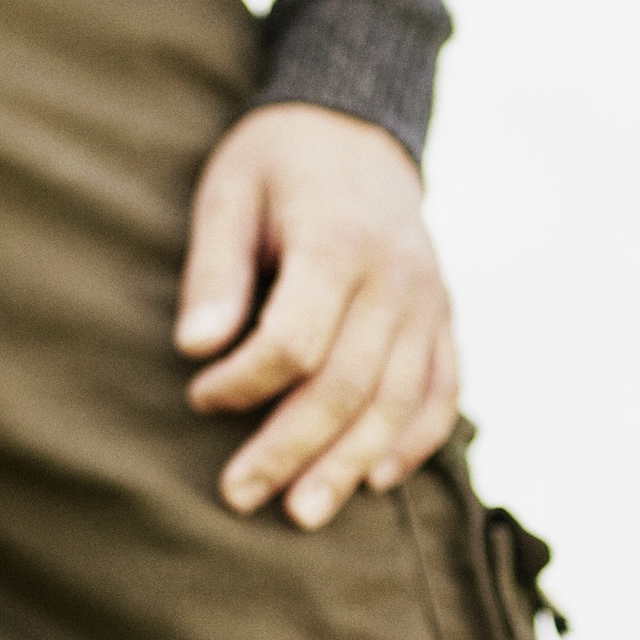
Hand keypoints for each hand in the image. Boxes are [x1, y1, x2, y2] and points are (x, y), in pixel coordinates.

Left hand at [175, 103, 461, 529]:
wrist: (356, 127)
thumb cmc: (276, 164)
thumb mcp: (226, 193)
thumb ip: (213, 271)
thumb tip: (195, 347)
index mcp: (339, 240)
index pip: (295, 339)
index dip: (244, 382)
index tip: (197, 397)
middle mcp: (397, 277)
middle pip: (348, 384)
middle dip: (291, 449)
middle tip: (239, 495)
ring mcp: (429, 301)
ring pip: (397, 402)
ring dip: (349, 464)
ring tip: (303, 512)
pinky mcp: (444, 318)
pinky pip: (441, 391)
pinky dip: (414, 442)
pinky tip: (374, 480)